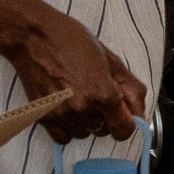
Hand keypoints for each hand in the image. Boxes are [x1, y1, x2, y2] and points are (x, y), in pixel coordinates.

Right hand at [2, 5, 145, 141]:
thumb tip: (139, 114)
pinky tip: (66, 107)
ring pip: (84, 133)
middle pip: (104, 131)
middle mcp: (83, 108)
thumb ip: (131, 89)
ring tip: (77, 95)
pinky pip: (63, 137)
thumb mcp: (111, 60)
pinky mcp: (42, 117)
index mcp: (104, 93)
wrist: (34, 36)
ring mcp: (61, 115)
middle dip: (104, 116)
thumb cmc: (71, 41)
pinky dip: (67, 127)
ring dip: (85, 121)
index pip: (124, 131)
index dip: (127, 123)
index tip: (122, 114)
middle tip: (94, 93)